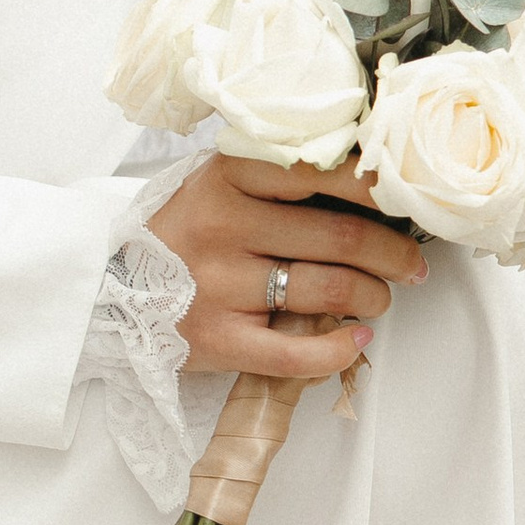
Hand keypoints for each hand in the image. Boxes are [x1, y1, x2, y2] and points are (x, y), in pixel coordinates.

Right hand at [143, 153, 429, 382]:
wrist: (113, 287)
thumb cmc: (186, 230)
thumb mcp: (219, 182)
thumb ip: (279, 174)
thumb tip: (372, 180)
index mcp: (229, 176)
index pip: (322, 171)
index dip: (379, 186)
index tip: (407, 198)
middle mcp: (224, 226)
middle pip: (340, 237)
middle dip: (394, 254)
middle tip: (411, 264)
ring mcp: (219, 285)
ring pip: (329, 291)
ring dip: (373, 297)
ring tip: (377, 298)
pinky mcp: (218, 339)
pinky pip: (296, 353)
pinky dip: (338, 350)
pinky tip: (355, 342)